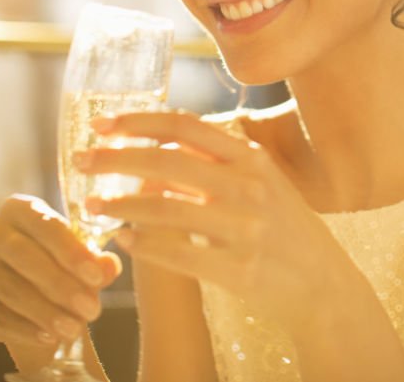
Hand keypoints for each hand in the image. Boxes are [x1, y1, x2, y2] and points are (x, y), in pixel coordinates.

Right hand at [0, 195, 121, 355]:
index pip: (45, 224)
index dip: (72, 252)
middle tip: (91, 309)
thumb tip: (109, 266)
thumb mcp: (86, 260)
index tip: (98, 278)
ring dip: (45, 311)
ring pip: (8, 288)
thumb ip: (98, 262)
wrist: (36, 297)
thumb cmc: (65, 267)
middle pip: (23, 255)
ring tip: (75, 328)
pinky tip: (48, 337)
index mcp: (20, 208)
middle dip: (60, 285)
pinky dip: (23, 328)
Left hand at [78, 111, 353, 330]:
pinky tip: (122, 240)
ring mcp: (245, 229)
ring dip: (120, 206)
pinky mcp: (238, 269)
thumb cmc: (284, 226)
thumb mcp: (264, 180)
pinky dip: (143, 244)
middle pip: (167, 163)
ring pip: (166, 209)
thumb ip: (220, 159)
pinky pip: (177, 253)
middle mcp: (250, 187)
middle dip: (115, 159)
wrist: (322, 281)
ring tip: (92, 206)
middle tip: (81, 161)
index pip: (186, 126)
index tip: (103, 125)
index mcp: (252, 158)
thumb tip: (164, 138)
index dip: (139, 122)